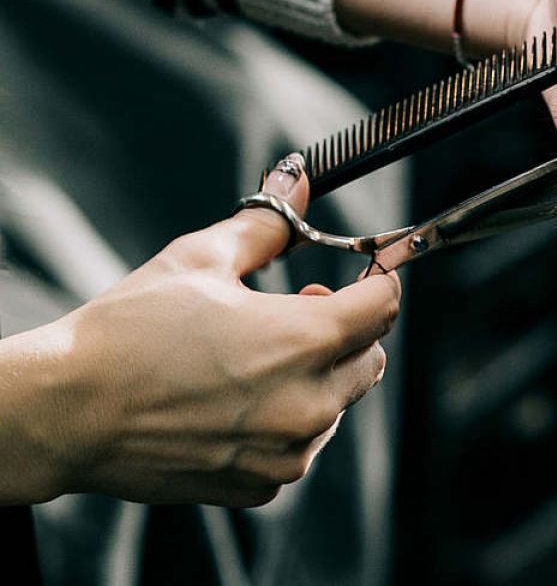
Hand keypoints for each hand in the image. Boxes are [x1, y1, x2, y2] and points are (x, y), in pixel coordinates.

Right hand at [16, 156, 399, 506]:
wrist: (67, 412)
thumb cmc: (129, 330)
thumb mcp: (200, 259)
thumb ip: (266, 224)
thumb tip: (297, 178)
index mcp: (304, 340)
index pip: (384, 306)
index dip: (375, 282)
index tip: (357, 276)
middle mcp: (308, 402)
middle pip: (371, 356)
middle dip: (346, 330)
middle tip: (294, 310)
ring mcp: (286, 451)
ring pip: (339, 404)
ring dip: (318, 378)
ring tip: (254, 359)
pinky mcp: (261, 483)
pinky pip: (300, 446)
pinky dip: (284, 422)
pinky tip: (235, 402)